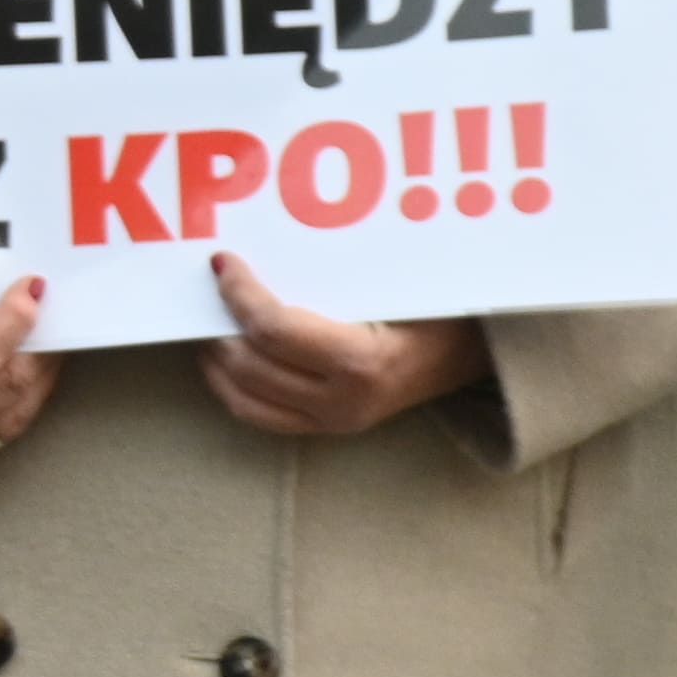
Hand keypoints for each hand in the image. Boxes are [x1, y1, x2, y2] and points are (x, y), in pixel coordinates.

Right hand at [0, 277, 57, 472]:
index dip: (12, 322)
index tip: (31, 288)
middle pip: (5, 383)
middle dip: (37, 341)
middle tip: (49, 305)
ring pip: (18, 407)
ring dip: (42, 368)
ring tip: (51, 331)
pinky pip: (11, 425)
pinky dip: (32, 392)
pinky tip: (39, 365)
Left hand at [197, 256, 484, 440]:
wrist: (470, 354)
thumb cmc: (434, 308)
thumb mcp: (393, 283)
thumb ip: (330, 272)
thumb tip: (260, 246)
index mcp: (362, 363)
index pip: (274, 330)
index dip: (239, 294)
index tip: (222, 262)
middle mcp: (344, 402)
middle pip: (250, 366)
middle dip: (217, 325)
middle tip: (207, 290)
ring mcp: (334, 422)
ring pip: (244, 399)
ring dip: (215, 360)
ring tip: (206, 323)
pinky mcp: (326, 430)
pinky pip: (260, 417)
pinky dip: (231, 388)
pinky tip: (222, 358)